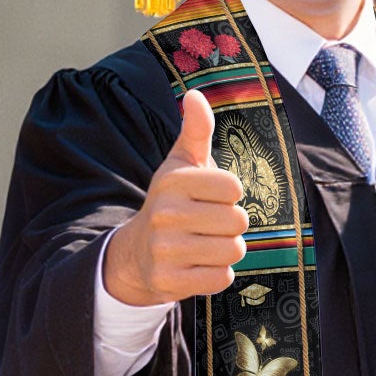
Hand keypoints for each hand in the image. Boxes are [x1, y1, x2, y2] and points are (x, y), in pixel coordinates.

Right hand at [101, 89, 249, 305]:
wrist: (137, 253)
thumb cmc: (171, 202)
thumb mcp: (181, 164)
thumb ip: (196, 130)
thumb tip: (194, 95)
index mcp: (173, 181)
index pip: (234, 187)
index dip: (229, 194)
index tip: (210, 197)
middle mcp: (166, 214)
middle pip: (238, 221)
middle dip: (231, 224)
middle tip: (210, 224)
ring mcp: (166, 250)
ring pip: (233, 250)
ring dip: (227, 250)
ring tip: (206, 244)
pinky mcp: (170, 281)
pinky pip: (222, 279)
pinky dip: (218, 274)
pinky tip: (199, 265)